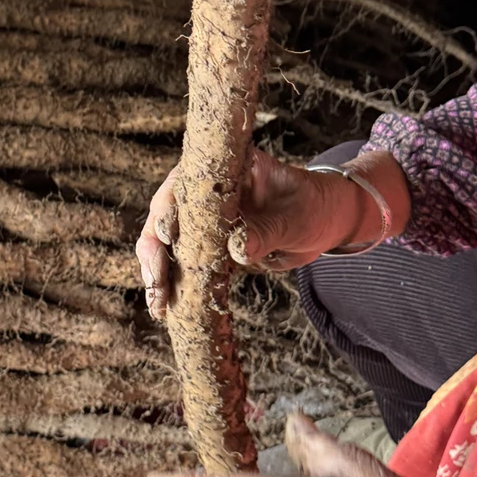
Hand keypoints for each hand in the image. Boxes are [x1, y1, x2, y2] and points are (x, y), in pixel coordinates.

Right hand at [136, 150, 362, 319]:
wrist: (322, 223)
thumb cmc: (309, 205)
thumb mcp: (291, 216)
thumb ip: (265, 230)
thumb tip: (238, 250)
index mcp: (219, 168)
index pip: (183, 183)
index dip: (169, 208)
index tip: (169, 235)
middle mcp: (203, 192)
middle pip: (165, 215)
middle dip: (154, 249)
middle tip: (156, 280)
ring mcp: (203, 220)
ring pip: (167, 244)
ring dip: (159, 273)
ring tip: (158, 303)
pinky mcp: (208, 246)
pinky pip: (185, 264)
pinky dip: (176, 285)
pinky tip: (167, 308)